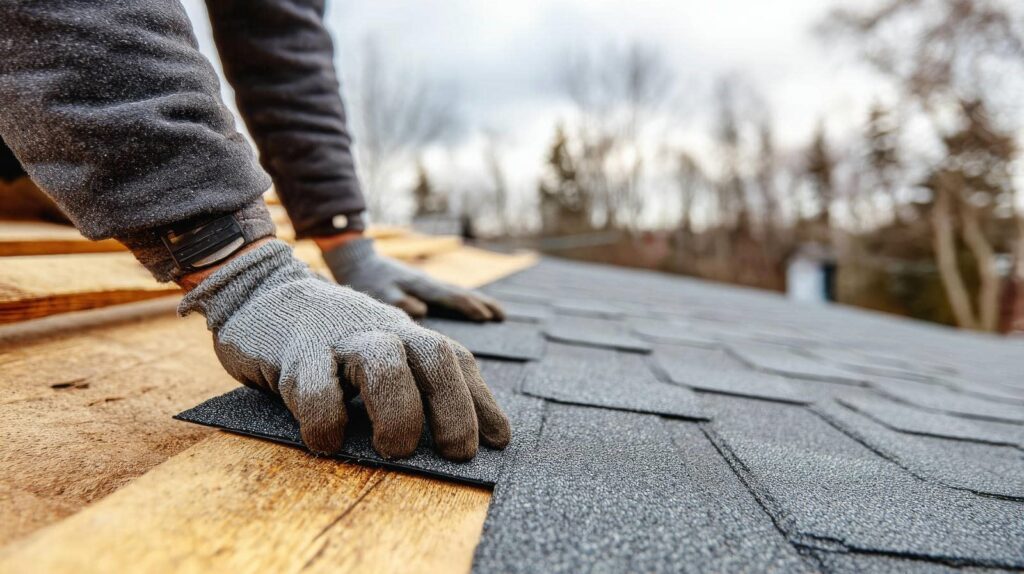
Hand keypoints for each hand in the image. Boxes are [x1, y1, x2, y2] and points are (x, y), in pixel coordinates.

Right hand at [178, 240, 510, 460]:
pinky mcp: (296, 354)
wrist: (262, 294)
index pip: (456, 361)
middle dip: (455, 410)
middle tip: (457, 453)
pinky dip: (326, 424)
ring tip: (395, 450)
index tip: (498, 442)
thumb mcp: (381, 351)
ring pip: (384, 369)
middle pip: (435, 359)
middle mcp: (382, 331)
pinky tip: (326, 441)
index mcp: (406, 334)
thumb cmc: (332, 340)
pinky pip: (317, 392)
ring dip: (398, 415)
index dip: (482, 401)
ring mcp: (340, 339)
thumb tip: (472, 438)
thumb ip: (418, 383)